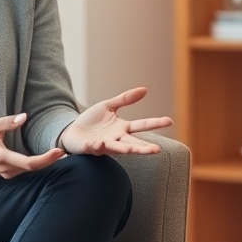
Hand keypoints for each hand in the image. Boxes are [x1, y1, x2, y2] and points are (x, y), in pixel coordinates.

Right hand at [0, 113, 64, 178]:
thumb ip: (7, 122)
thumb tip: (25, 117)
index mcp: (1, 157)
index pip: (28, 163)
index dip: (46, 159)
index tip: (58, 151)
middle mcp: (5, 169)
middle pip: (33, 169)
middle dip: (50, 161)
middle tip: (65, 151)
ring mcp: (6, 174)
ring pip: (30, 171)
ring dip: (45, 163)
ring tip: (60, 153)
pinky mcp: (8, 175)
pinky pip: (26, 171)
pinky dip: (38, 165)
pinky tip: (48, 158)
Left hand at [58, 87, 172, 155]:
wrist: (72, 131)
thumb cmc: (92, 121)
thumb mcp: (109, 106)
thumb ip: (125, 99)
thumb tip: (145, 89)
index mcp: (123, 128)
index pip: (142, 125)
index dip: (155, 123)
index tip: (170, 121)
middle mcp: (117, 139)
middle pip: (133, 143)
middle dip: (144, 147)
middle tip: (157, 150)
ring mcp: (105, 145)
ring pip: (118, 149)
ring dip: (126, 151)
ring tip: (133, 152)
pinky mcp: (91, 148)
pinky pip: (95, 148)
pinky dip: (98, 146)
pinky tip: (101, 143)